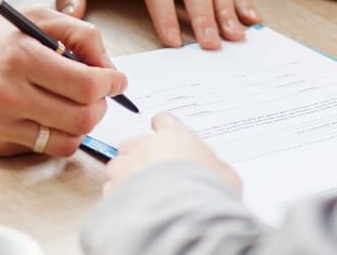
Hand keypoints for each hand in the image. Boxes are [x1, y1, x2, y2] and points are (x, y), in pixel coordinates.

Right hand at [0, 6, 125, 157]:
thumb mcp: (27, 17)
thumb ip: (76, 33)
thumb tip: (110, 67)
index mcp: (21, 55)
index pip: (87, 85)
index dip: (111, 85)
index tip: (116, 81)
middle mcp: (8, 93)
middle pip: (82, 118)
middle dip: (100, 108)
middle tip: (98, 96)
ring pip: (65, 142)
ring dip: (80, 127)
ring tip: (72, 107)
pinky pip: (38, 150)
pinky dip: (51, 135)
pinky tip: (43, 116)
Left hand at [103, 112, 239, 195]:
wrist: (184, 215)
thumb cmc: (208, 192)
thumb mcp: (226, 176)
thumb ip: (215, 166)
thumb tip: (216, 170)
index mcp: (176, 137)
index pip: (164, 120)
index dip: (162, 127)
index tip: (161, 131)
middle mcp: (148, 147)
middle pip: (134, 143)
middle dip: (139, 155)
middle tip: (153, 172)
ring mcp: (127, 167)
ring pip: (117, 165)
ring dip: (124, 175)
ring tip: (139, 192)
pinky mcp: (114, 190)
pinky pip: (110, 189)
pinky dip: (118, 196)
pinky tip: (131, 207)